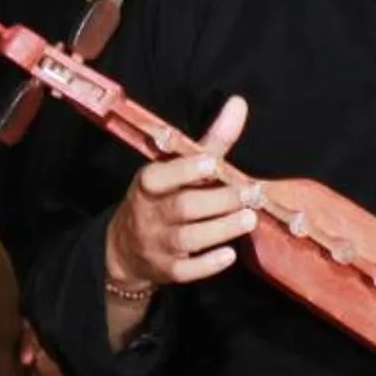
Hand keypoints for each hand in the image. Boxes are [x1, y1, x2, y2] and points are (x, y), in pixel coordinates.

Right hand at [107, 95, 257, 290]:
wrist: (124, 249)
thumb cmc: (160, 199)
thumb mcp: (174, 169)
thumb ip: (210, 142)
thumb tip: (239, 104)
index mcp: (148, 184)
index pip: (159, 177)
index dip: (185, 170)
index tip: (212, 162)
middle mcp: (150, 213)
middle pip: (183, 207)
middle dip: (219, 200)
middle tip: (252, 193)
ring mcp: (158, 245)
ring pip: (188, 239)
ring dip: (221, 229)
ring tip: (250, 218)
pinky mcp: (168, 271)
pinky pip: (186, 271)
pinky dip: (207, 264)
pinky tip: (229, 255)